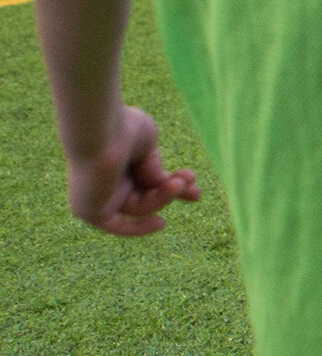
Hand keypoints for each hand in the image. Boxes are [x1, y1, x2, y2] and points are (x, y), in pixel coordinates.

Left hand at [64, 105, 199, 237]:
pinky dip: (138, 227)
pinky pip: (117, 225)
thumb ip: (154, 165)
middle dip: (172, 193)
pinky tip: (161, 223)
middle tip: (197, 193)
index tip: (192, 181)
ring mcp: (97, 196)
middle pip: (145, 195)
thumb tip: (157, 183)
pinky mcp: (90, 211)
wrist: (101, 131)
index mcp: (117, 160)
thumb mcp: (148, 143)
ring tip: (181, 182)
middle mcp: (106, 179)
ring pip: (138, 206)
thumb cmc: (123, 128)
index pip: (145, 178)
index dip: (170, 182)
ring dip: (164, 197)